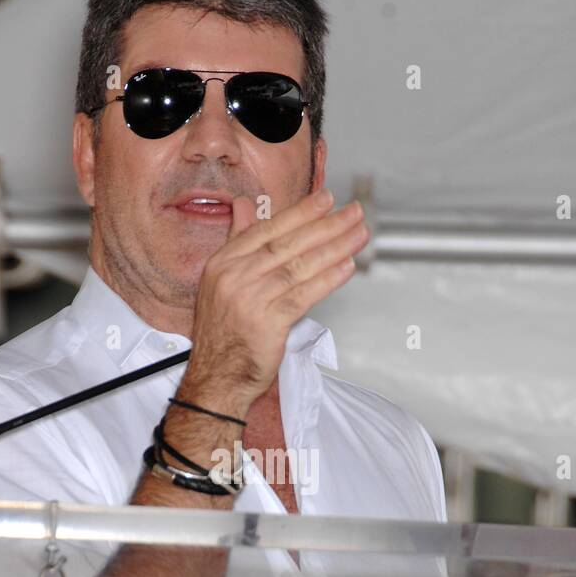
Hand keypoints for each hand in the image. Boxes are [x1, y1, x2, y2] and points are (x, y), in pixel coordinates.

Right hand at [179, 188, 368, 414]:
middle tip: (354, 212)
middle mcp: (234, 277)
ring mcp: (250, 300)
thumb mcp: (220, 280)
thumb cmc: (224, 332)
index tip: (326, 199)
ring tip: (359, 236)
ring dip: (335, 249)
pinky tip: (347, 268)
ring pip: (300, 267)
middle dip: (326, 225)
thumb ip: (237, 241)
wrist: (216, 376)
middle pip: (288, 244)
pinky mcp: (268, 323)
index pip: (267, 229)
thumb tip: (245, 205)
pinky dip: (328, 280)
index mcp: (223, 262)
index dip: (300, 212)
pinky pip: (304, 296)